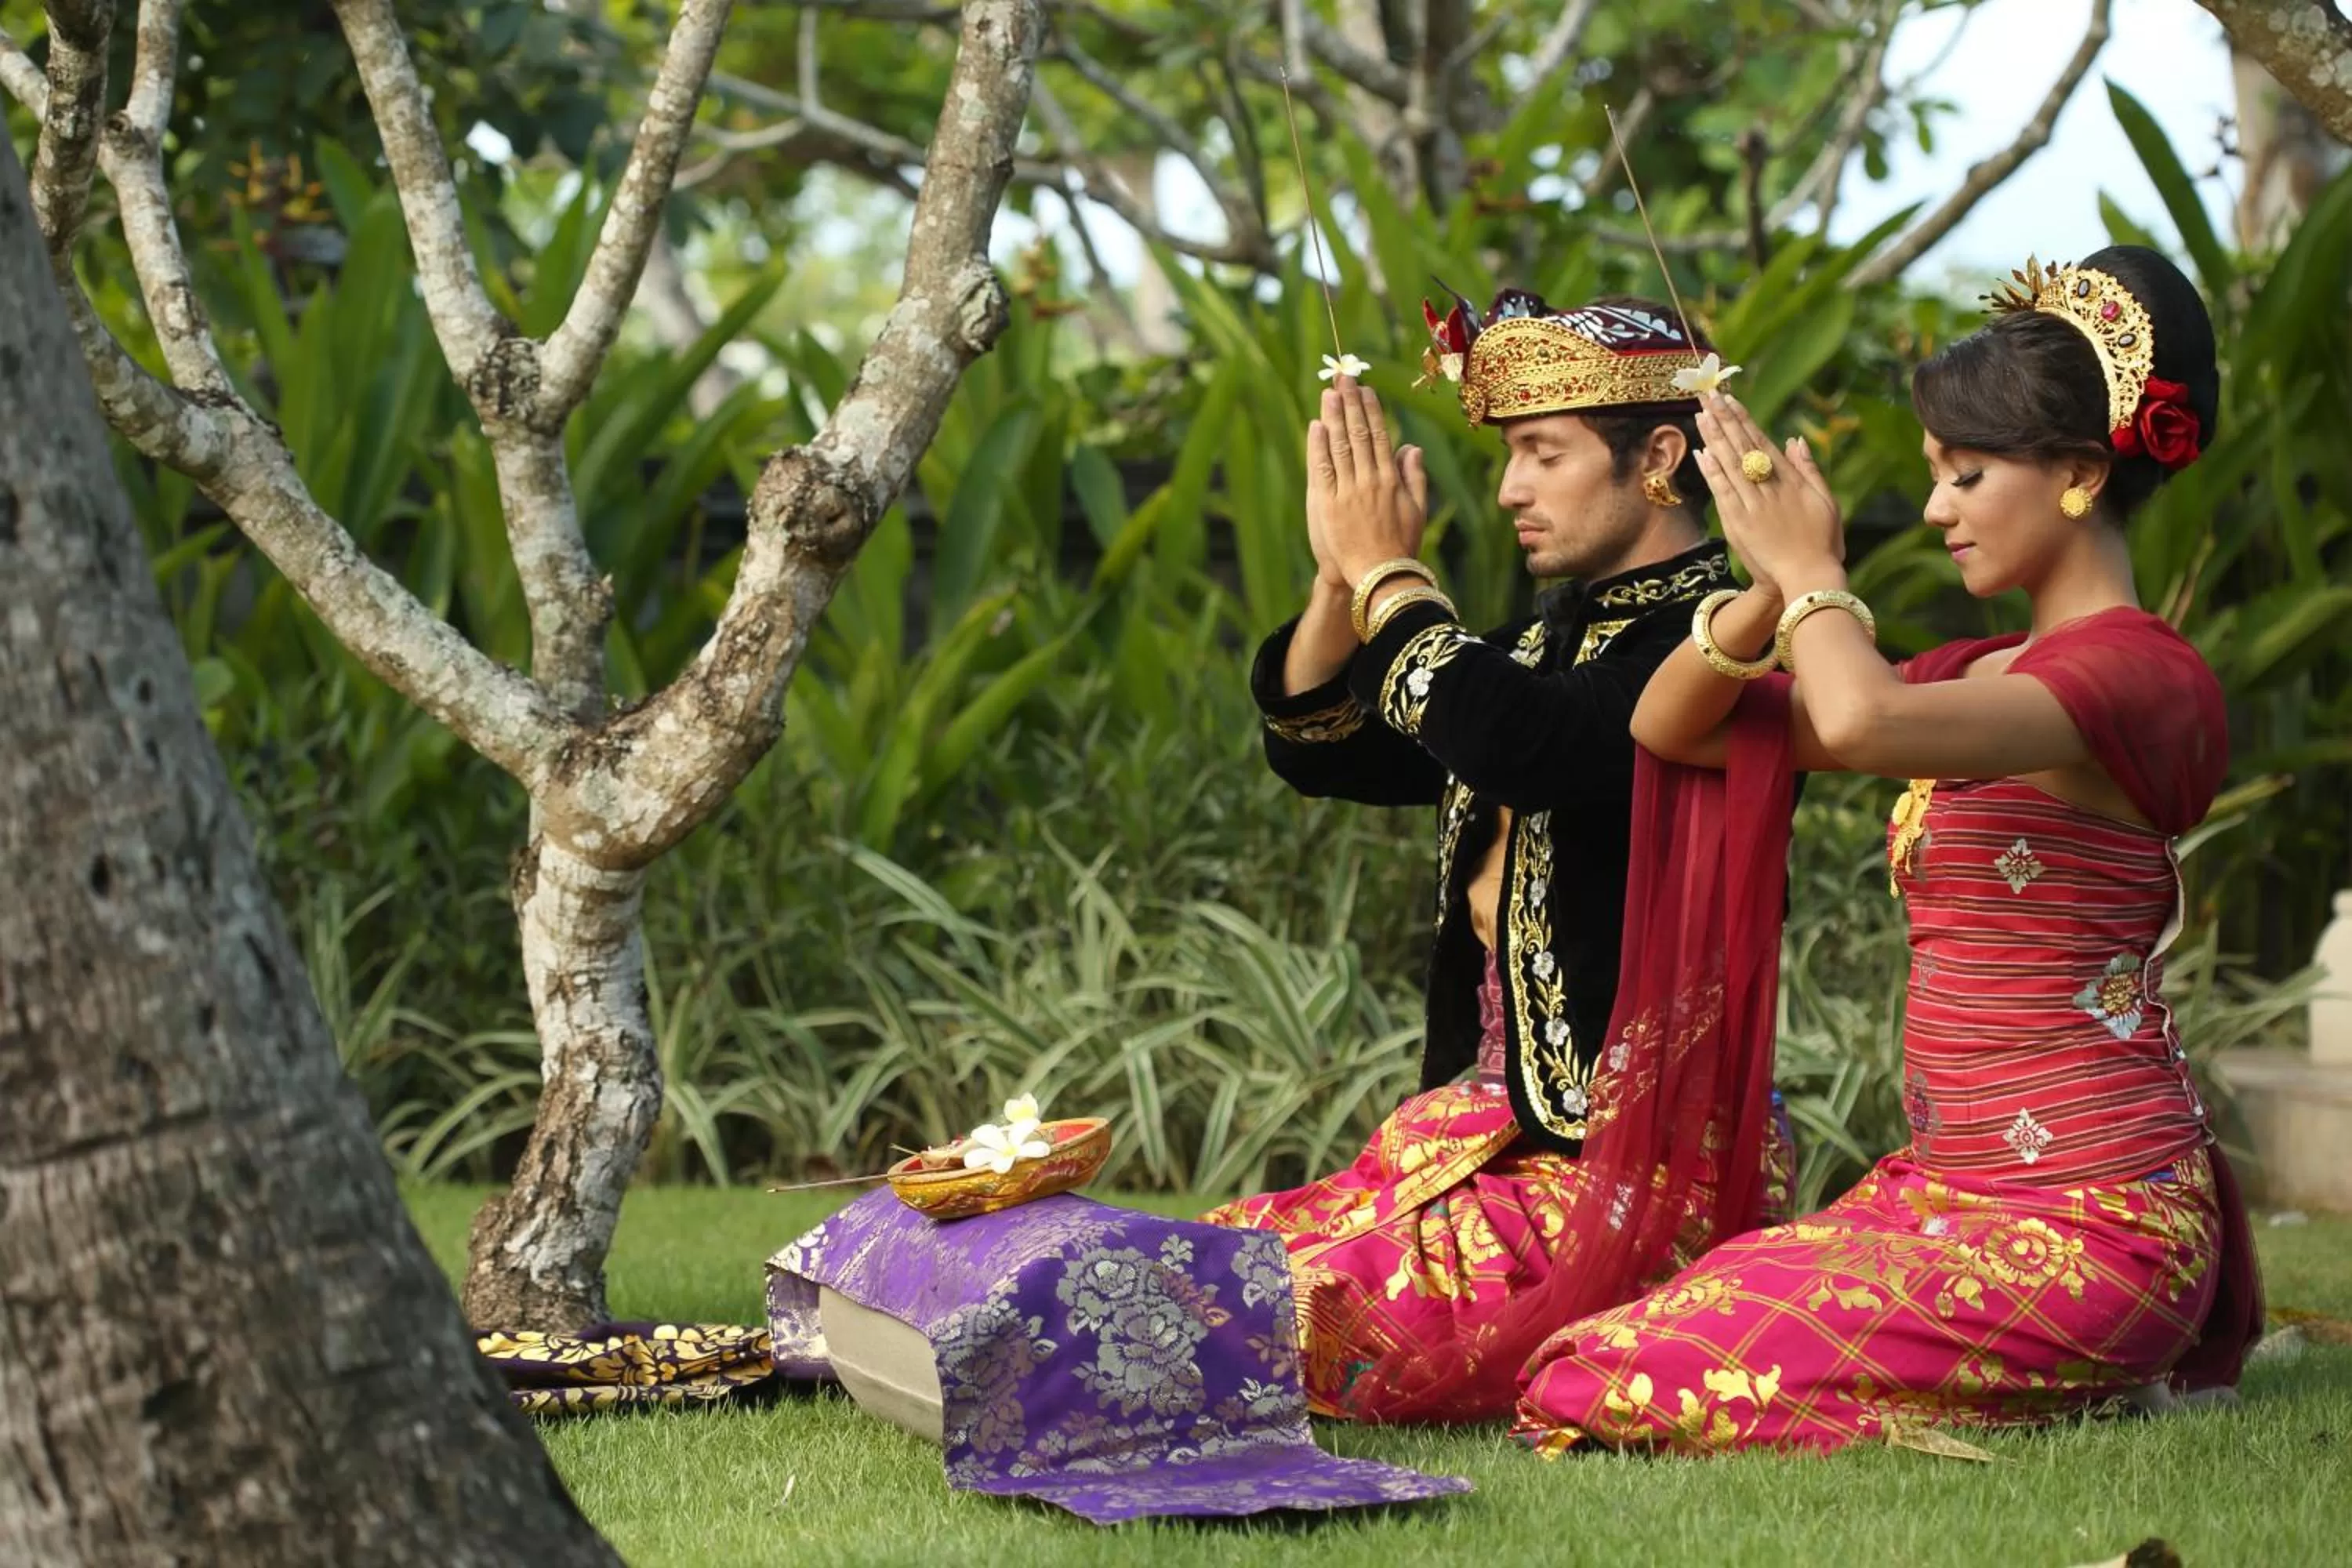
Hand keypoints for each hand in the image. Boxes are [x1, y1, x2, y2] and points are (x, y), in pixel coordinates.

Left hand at [1309, 377, 1428, 587]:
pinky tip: (1316, 426)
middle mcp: (1369, 481)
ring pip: (1339, 446)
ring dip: (1333, 417)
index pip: (1378, 436)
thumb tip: (1410, 446)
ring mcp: (1347, 492)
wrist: (1379, 577)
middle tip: (1343, 378)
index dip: (1370, 411)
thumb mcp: (1417, 510)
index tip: (1365, 390)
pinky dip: (1318, 446)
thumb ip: (1414, 477)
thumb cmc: (1400, 546)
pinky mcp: (1328, 505)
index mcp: (1390, 480)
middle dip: (1350, 403)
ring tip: (1328, 393)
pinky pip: (1322, 469)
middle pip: (1357, 434)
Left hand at [1692, 392, 1844, 590]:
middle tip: (1707, 395)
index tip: (1729, 400)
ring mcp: (1754, 504)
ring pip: (1730, 464)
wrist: (1810, 577)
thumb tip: (1795, 439)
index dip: (1743, 419)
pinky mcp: (1740, 523)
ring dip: (1714, 437)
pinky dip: (1713, 471)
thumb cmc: (1823, 541)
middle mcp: (1771, 487)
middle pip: (1742, 446)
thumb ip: (1809, 468)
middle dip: (1724, 419)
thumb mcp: (1825, 500)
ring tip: (1701, 414)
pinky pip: (1724, 492)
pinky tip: (1702, 452)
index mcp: (1791, 479)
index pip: (1761, 441)